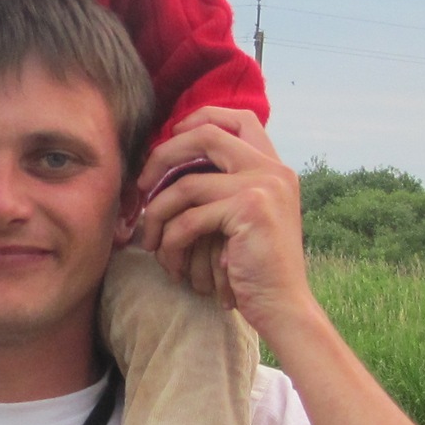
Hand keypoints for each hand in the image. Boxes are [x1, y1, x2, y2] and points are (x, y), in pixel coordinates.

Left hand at [132, 109, 314, 335]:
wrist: (283, 306)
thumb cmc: (256, 268)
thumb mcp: (247, 217)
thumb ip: (227, 186)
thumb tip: (172, 161)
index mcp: (275, 167)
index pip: (239, 118)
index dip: (200, 119)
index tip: (171, 138)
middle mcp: (273, 170)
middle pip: (206, 135)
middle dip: (163, 156)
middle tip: (141, 186)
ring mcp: (263, 186)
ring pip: (186, 184)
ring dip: (157, 213)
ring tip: (150, 240)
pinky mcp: (248, 210)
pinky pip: (189, 218)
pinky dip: (171, 241)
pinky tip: (169, 260)